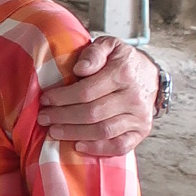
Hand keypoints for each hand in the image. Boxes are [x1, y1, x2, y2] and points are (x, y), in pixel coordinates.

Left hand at [34, 34, 157, 156]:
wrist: (150, 76)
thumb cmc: (122, 61)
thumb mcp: (109, 46)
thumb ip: (94, 53)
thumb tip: (80, 69)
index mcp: (123, 73)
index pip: (86, 91)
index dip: (62, 98)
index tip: (45, 100)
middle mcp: (133, 97)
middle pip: (92, 113)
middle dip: (63, 117)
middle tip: (44, 118)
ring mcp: (139, 117)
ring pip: (102, 131)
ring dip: (74, 133)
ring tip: (54, 131)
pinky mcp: (141, 131)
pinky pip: (120, 145)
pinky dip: (98, 149)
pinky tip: (78, 145)